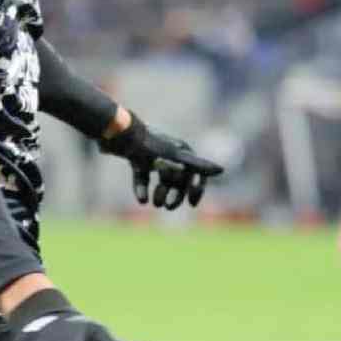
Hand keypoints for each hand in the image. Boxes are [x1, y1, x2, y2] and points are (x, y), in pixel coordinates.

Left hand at [99, 112, 223, 209]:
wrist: (119, 134)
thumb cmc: (149, 146)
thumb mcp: (174, 158)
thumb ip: (198, 165)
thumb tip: (221, 170)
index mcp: (182, 151)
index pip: (197, 173)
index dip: (197, 189)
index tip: (192, 204)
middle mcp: (170, 153)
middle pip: (179, 179)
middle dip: (175, 194)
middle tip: (168, 207)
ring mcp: (153, 156)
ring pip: (162, 179)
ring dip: (160, 193)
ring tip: (153, 203)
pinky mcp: (137, 158)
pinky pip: (143, 177)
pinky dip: (142, 188)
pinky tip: (141, 200)